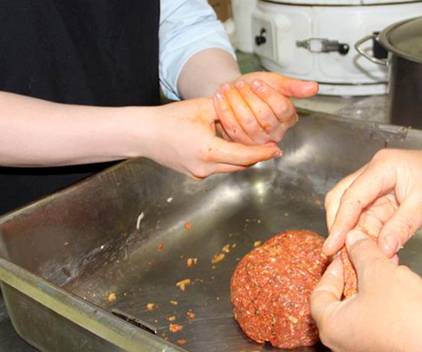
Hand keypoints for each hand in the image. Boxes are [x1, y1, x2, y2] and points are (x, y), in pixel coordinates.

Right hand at [145, 98, 280, 178]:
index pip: (245, 155)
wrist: (145, 134)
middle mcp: (205, 168)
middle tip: (272, 149)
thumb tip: (248, 114)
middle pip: (240, 165)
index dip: (263, 153)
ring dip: (243, 158)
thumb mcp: (203, 108)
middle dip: (257, 157)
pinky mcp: (194, 174)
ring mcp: (199, 174)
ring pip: (230, 168)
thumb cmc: (171, 118)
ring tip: (257, 148)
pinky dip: (228, 159)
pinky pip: (218, 167)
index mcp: (209, 151)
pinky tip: (232, 147)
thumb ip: (228, 111)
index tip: (276, 149)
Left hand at [212, 72, 317, 145]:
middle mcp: (276, 133)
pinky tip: (220, 98)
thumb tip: (315, 87)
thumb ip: (294, 86)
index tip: (256, 82)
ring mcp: (259, 141)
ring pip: (248, 123)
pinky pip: (233, 129)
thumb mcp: (276, 82)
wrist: (237, 93)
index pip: (282, 108)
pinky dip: (224, 112)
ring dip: (235, 103)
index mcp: (288, 118)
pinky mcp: (242, 145)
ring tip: (228, 88)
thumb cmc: (256, 87)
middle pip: (264, 116)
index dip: (268, 94)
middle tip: (239, 84)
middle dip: (249, 98)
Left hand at [311, 229, 421, 351]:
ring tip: (392, 275)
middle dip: (357, 280)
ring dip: (375, 295)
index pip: (320, 295)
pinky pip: (383, 334)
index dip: (333, 270)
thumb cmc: (405, 312)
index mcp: (332, 329)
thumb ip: (362, 252)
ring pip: (364, 320)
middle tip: (370, 262)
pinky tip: (407, 297)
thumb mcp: (379, 271)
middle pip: (342, 308)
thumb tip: (353, 238)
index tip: (346, 256)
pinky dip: (389, 314)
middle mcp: (345, 350)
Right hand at [323, 149, 421, 256]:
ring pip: (354, 215)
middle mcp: (373, 176)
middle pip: (342, 200)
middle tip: (336, 253)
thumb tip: (383, 250)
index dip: (340, 222)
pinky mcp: (384, 204)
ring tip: (356, 258)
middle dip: (338, 227)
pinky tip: (374, 254)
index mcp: (381, 167)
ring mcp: (377, 190)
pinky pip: (368, 222)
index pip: (352, 196)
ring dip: (354, 236)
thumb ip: (402, 226)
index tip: (332, 245)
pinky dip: (369, 238)